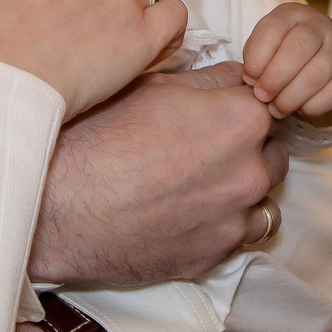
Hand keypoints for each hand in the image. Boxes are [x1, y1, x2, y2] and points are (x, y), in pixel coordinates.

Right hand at [30, 63, 289, 286]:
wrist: (58, 206)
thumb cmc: (97, 137)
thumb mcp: (152, 86)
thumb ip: (207, 80)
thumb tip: (236, 76)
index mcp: (241, 119)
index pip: (268, 103)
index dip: (241, 106)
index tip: (219, 113)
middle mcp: (251, 170)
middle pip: (272, 152)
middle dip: (246, 148)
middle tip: (201, 148)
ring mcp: (235, 217)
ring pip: (262, 197)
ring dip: (240, 189)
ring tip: (196, 184)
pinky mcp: (214, 255)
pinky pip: (238, 234)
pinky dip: (223, 223)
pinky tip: (188, 213)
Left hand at [242, 2, 331, 120]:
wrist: (318, 59)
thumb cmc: (281, 53)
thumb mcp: (265, 46)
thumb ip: (254, 58)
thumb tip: (252, 79)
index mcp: (293, 14)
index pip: (273, 29)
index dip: (257, 58)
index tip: (249, 78)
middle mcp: (320, 26)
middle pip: (298, 50)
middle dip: (275, 79)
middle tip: (263, 97)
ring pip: (316, 75)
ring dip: (291, 98)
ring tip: (277, 108)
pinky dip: (312, 106)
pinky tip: (300, 108)